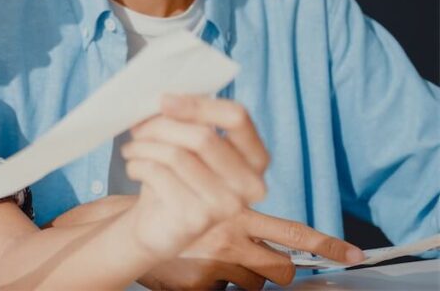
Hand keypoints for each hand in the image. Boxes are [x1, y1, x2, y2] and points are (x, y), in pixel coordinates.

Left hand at [120, 95, 269, 260]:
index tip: (163, 100)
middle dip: (161, 126)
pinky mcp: (197, 219)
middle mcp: (250, 184)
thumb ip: (189, 119)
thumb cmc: (177, 176)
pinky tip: (133, 168)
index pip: (237, 117)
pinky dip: (137, 165)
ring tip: (131, 148)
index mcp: (255, 157)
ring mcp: (226, 205)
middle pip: (202, 136)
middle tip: (137, 127)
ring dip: (144, 146)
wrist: (160, 225)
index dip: (198, 105)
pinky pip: (159, 175)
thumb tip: (165, 98)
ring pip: (176, 155)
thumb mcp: (188, 144)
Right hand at [138, 208, 363, 289]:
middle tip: (266, 266)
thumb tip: (276, 241)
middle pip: (282, 268)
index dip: (328, 245)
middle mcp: (232, 238)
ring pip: (254, 285)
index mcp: (238, 214)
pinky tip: (195, 271)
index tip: (355, 255)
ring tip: (215, 261)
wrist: (132, 228)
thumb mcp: (211, 204)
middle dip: (281, 271)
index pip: (294, 232)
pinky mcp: (199, 286)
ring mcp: (216, 265)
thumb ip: (239, 216)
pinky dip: (214, 286)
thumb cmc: (176, 213)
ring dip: (242, 278)